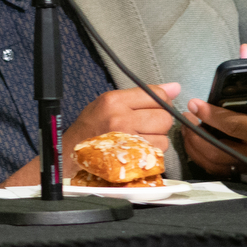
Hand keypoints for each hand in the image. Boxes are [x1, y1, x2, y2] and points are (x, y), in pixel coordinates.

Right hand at [0, 83, 179, 185]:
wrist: (72, 155)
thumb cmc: (90, 128)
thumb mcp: (110, 102)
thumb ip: (143, 94)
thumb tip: (175, 87)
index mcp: (114, 100)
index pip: (157, 94)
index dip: (162, 102)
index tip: (155, 108)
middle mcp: (121, 118)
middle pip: (164, 117)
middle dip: (160, 122)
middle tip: (145, 125)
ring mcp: (127, 140)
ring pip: (164, 138)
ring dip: (157, 140)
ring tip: (139, 139)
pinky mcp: (132, 158)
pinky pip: (157, 154)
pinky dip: (152, 154)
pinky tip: (139, 150)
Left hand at [182, 45, 246, 174]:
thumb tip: (245, 49)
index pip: (235, 125)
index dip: (211, 115)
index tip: (194, 104)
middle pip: (217, 149)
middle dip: (195, 133)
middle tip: (185, 117)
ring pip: (214, 162)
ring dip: (195, 146)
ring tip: (187, 129)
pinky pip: (219, 170)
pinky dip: (203, 158)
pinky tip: (196, 144)